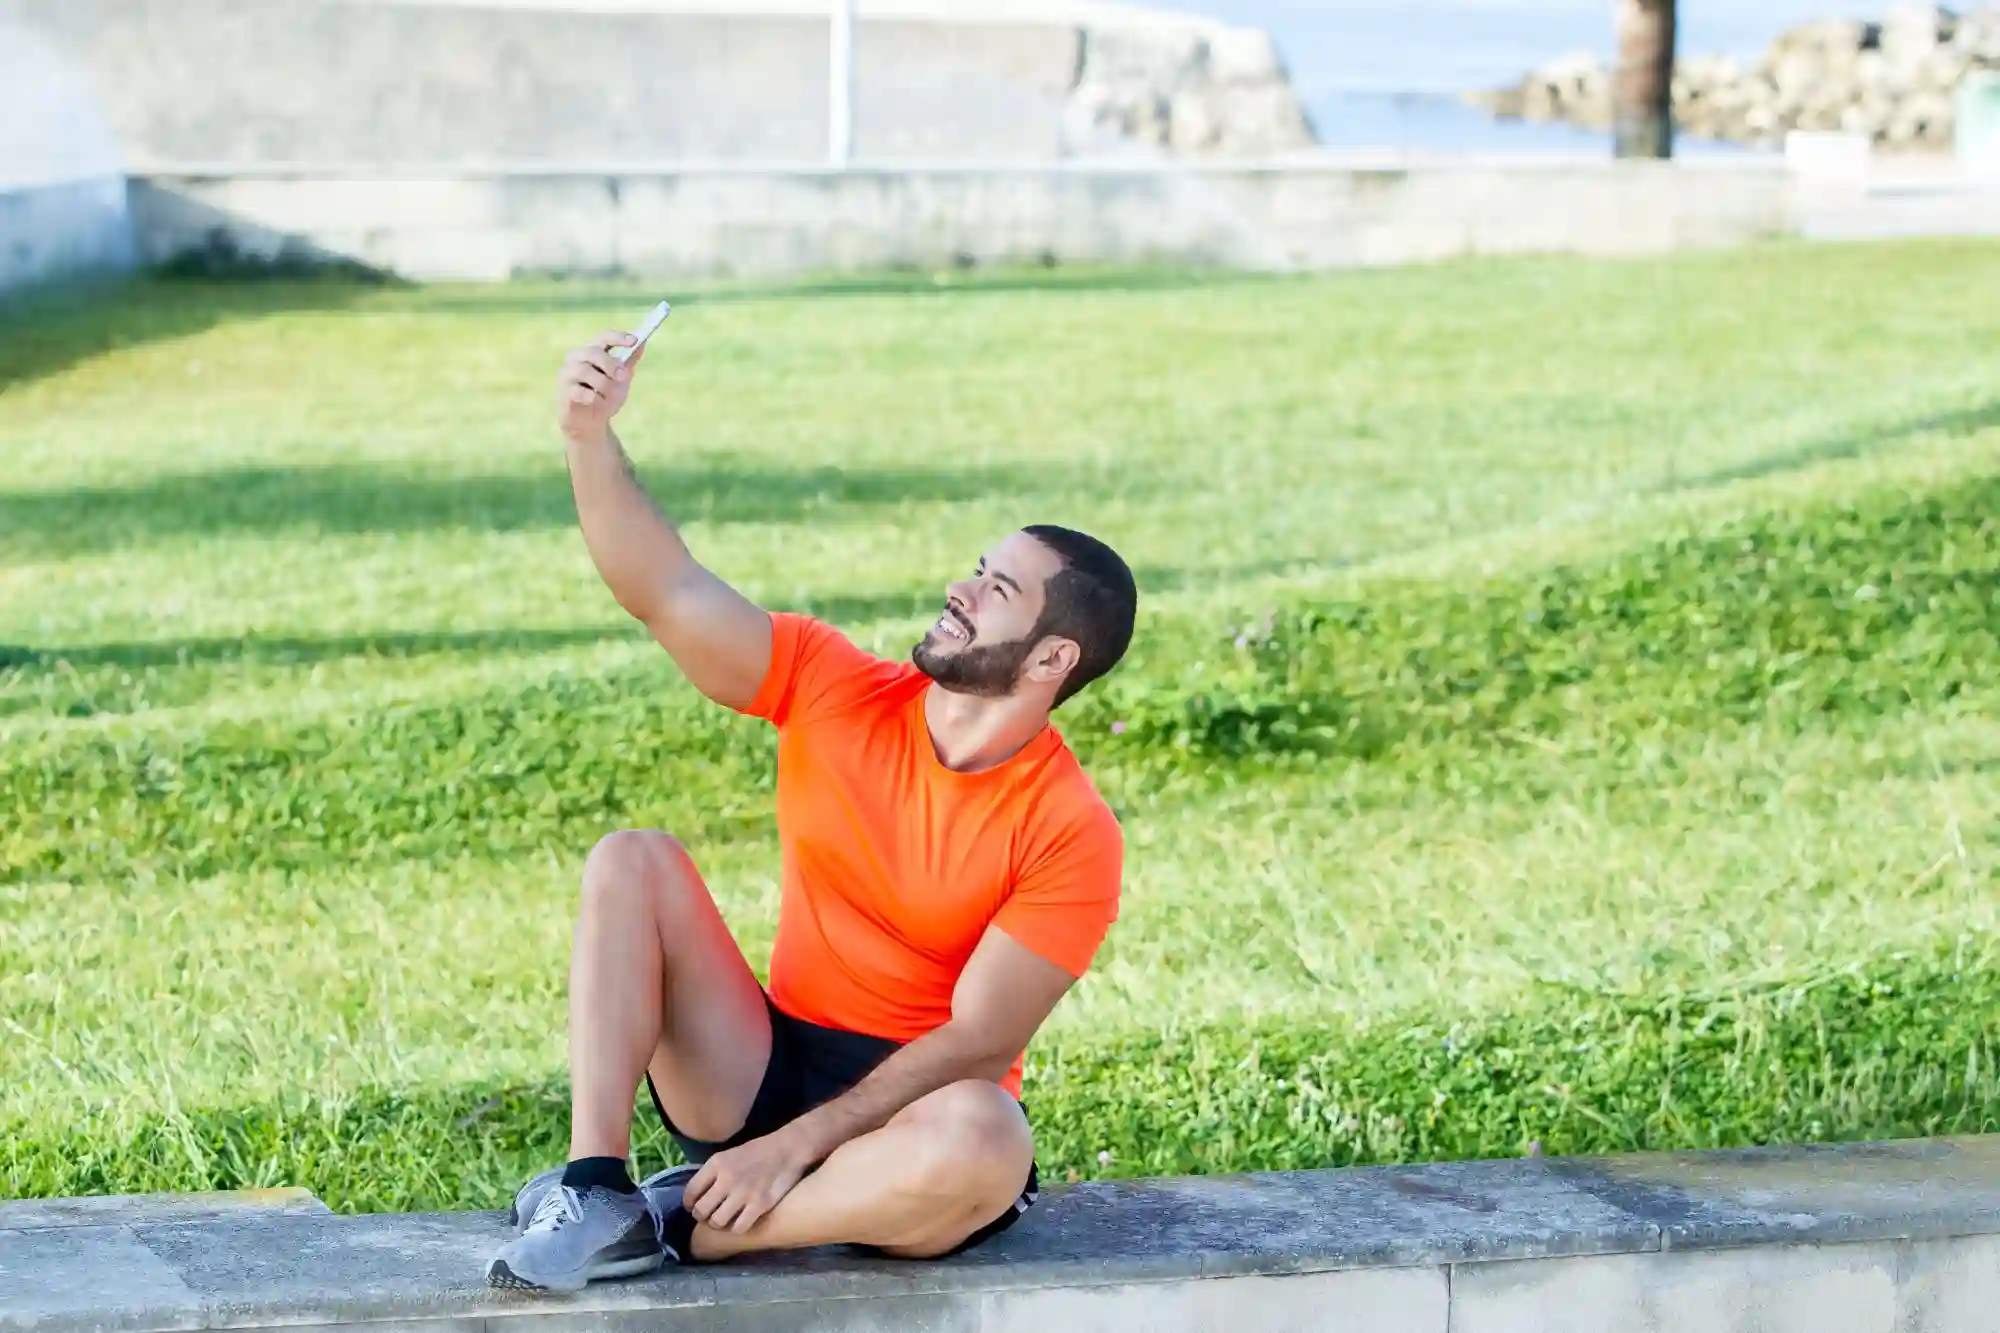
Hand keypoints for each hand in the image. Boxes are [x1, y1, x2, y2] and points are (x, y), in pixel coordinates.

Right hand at [556, 332, 643, 443]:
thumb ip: (628, 363)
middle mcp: (577, 358)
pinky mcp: (563, 392)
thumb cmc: (604, 396)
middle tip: (624, 376)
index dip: (619, 338)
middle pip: (593, 352)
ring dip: (604, 385)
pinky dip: (594, 399)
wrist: (589, 423)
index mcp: (592, 351)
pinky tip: (598, 404)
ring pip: (585, 371)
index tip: (634, 341)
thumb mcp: (620, 380)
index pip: (604, 337)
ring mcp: (567, 374)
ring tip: (610, 398)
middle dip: (611, 364)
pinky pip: (580, 392)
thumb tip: (642, 344)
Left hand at [681, 1127, 818, 1234]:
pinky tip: (740, 1222)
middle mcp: (726, 1179)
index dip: (689, 1204)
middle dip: (702, 1216)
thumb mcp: (730, 1155)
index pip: (690, 1192)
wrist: (789, 1148)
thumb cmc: (758, 1151)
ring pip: (717, 1222)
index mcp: (716, 1164)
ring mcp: (743, 1193)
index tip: (694, 1207)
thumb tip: (698, 1196)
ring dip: (718, 1224)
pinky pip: (738, 1228)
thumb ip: (713, 1173)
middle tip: (709, 1216)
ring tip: (724, 1220)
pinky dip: (737, 1228)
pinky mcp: (760, 1205)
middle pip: (701, 1211)